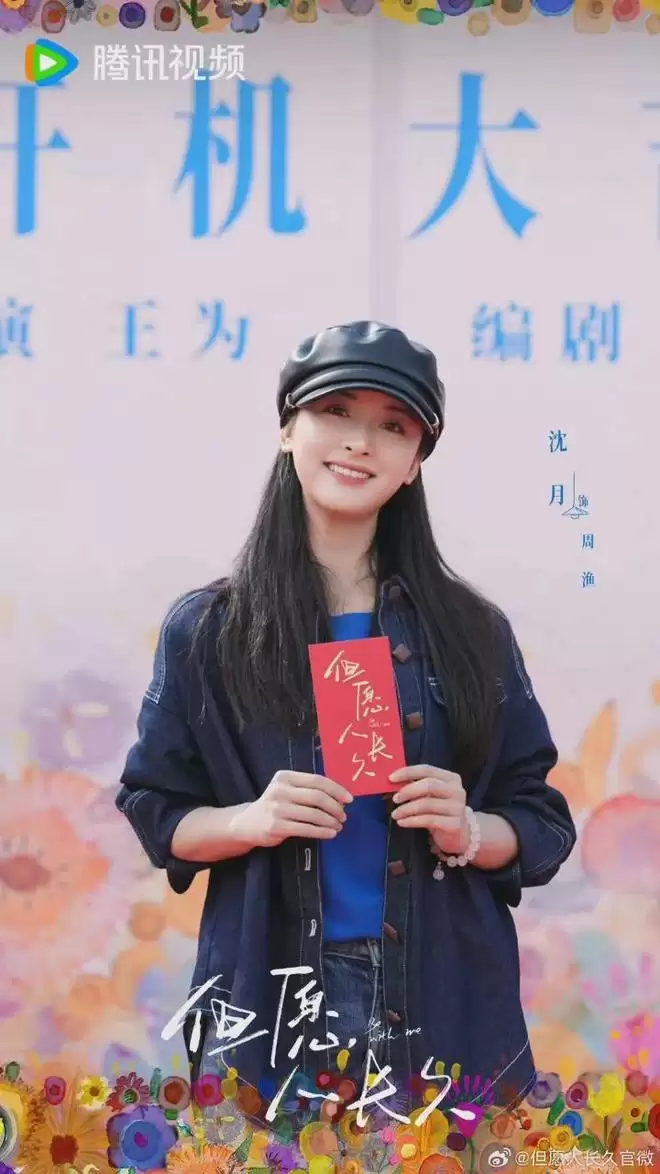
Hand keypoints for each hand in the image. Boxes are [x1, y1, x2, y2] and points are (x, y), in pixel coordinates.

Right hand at [231, 771, 353, 848]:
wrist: (247, 823)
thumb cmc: (274, 805)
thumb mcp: (286, 790)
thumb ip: (307, 790)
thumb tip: (340, 798)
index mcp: (285, 777)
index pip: (317, 780)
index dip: (336, 789)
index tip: (349, 799)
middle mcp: (280, 790)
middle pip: (317, 797)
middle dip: (335, 807)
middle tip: (344, 816)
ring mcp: (278, 808)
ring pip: (314, 814)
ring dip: (331, 821)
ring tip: (338, 826)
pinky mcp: (277, 826)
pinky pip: (306, 829)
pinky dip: (322, 832)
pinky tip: (330, 834)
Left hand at [389, 764, 469, 855]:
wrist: (459, 835)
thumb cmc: (440, 811)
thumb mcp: (431, 796)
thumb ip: (417, 786)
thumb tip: (392, 782)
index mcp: (451, 778)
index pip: (427, 770)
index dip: (408, 772)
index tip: (391, 778)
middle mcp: (457, 791)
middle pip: (429, 785)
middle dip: (408, 791)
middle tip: (395, 799)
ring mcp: (457, 808)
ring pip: (427, 804)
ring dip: (407, 809)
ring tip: (395, 814)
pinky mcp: (454, 824)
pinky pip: (428, 820)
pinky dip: (412, 821)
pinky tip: (402, 822)